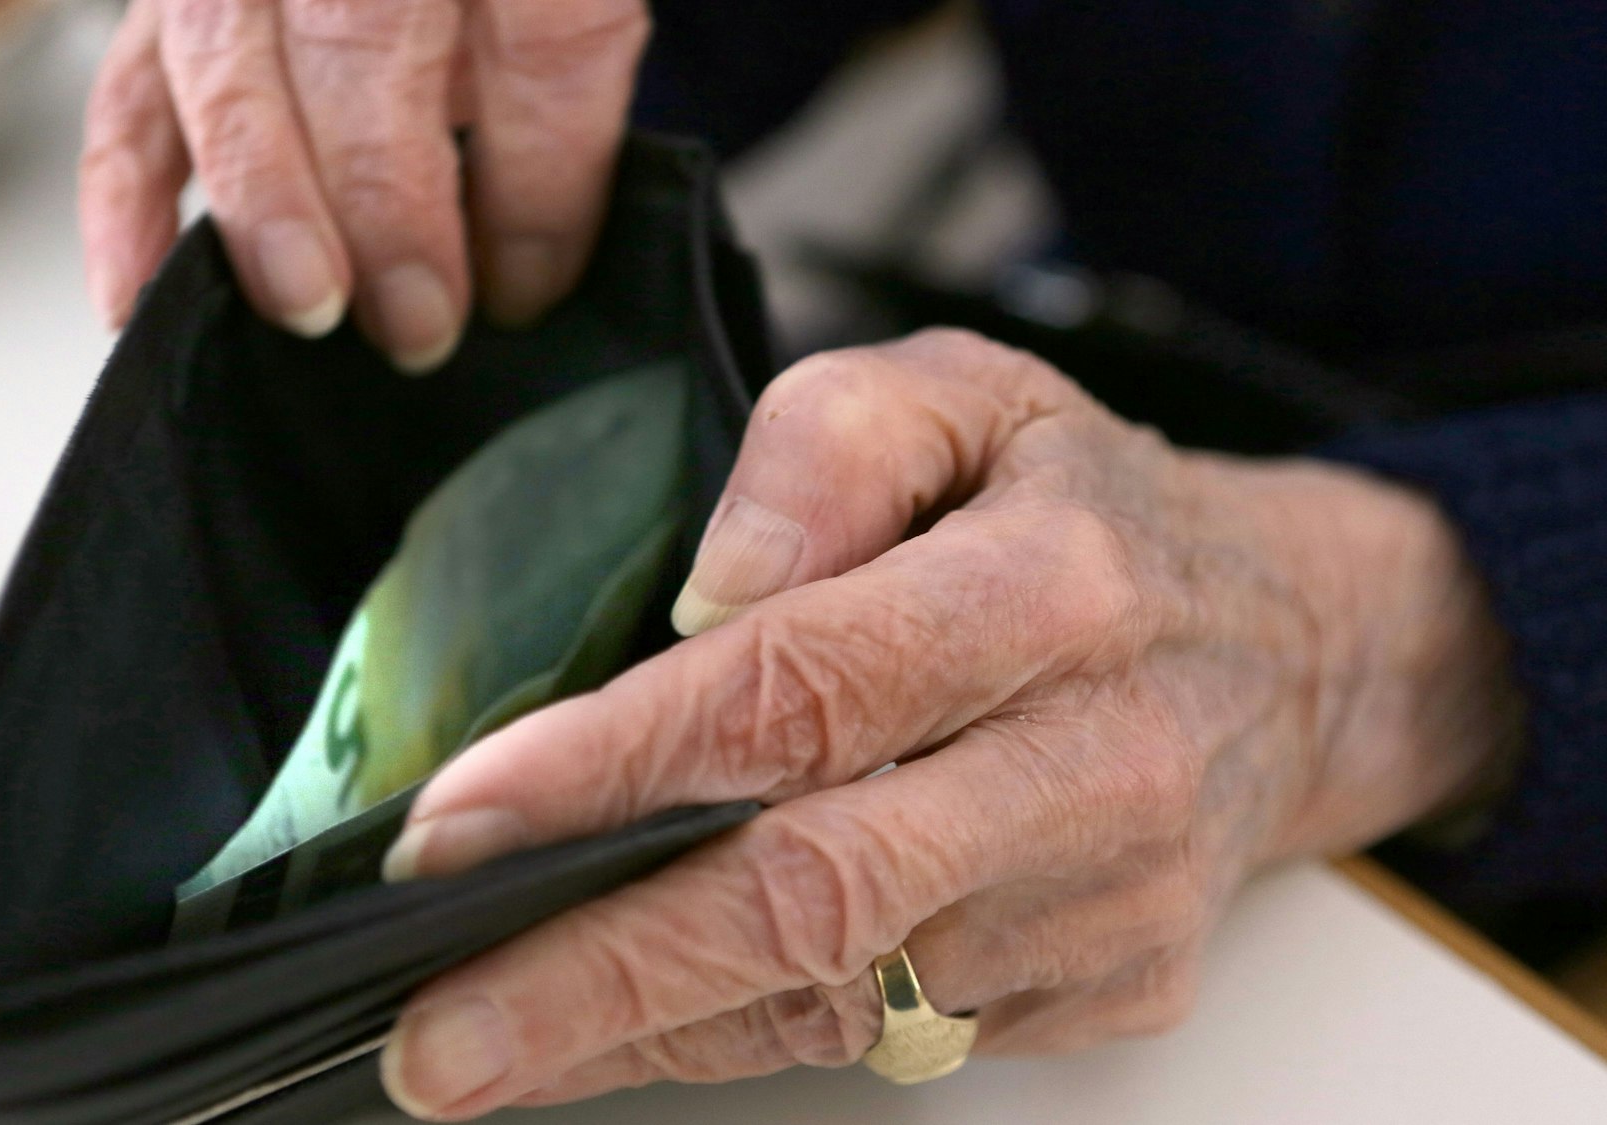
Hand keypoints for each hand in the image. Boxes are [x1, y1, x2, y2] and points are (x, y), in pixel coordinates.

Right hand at [79, 0, 647, 370]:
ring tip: (310, 307)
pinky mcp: (168, 7)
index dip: (537, 176)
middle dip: (389, 200)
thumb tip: (523, 270)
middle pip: (363, 36)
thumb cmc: (492, 1)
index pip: (540, 27)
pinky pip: (127, 95)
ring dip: (266, 200)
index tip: (528, 285)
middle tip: (417, 321)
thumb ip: (556, 100)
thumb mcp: (564, 15)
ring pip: (230, 60)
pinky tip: (138, 297)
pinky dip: (125, 203)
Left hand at [375, 330, 1523, 1117]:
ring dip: (644, 1031)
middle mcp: (1094, 763)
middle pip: (815, 894)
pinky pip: (892, 1038)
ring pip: (839, 996)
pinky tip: (633, 1026)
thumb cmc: (1089, 515)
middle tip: (434, 1037)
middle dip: (600, 975)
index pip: (800, 691)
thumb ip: (824, 446)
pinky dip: (743, 1036)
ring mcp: (1110, 900)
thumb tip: (706, 598)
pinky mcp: (1109, 986)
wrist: (1293, 648)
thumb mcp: (967, 392)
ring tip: (486, 1046)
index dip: (611, 768)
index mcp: (1051, 589)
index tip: (454, 828)